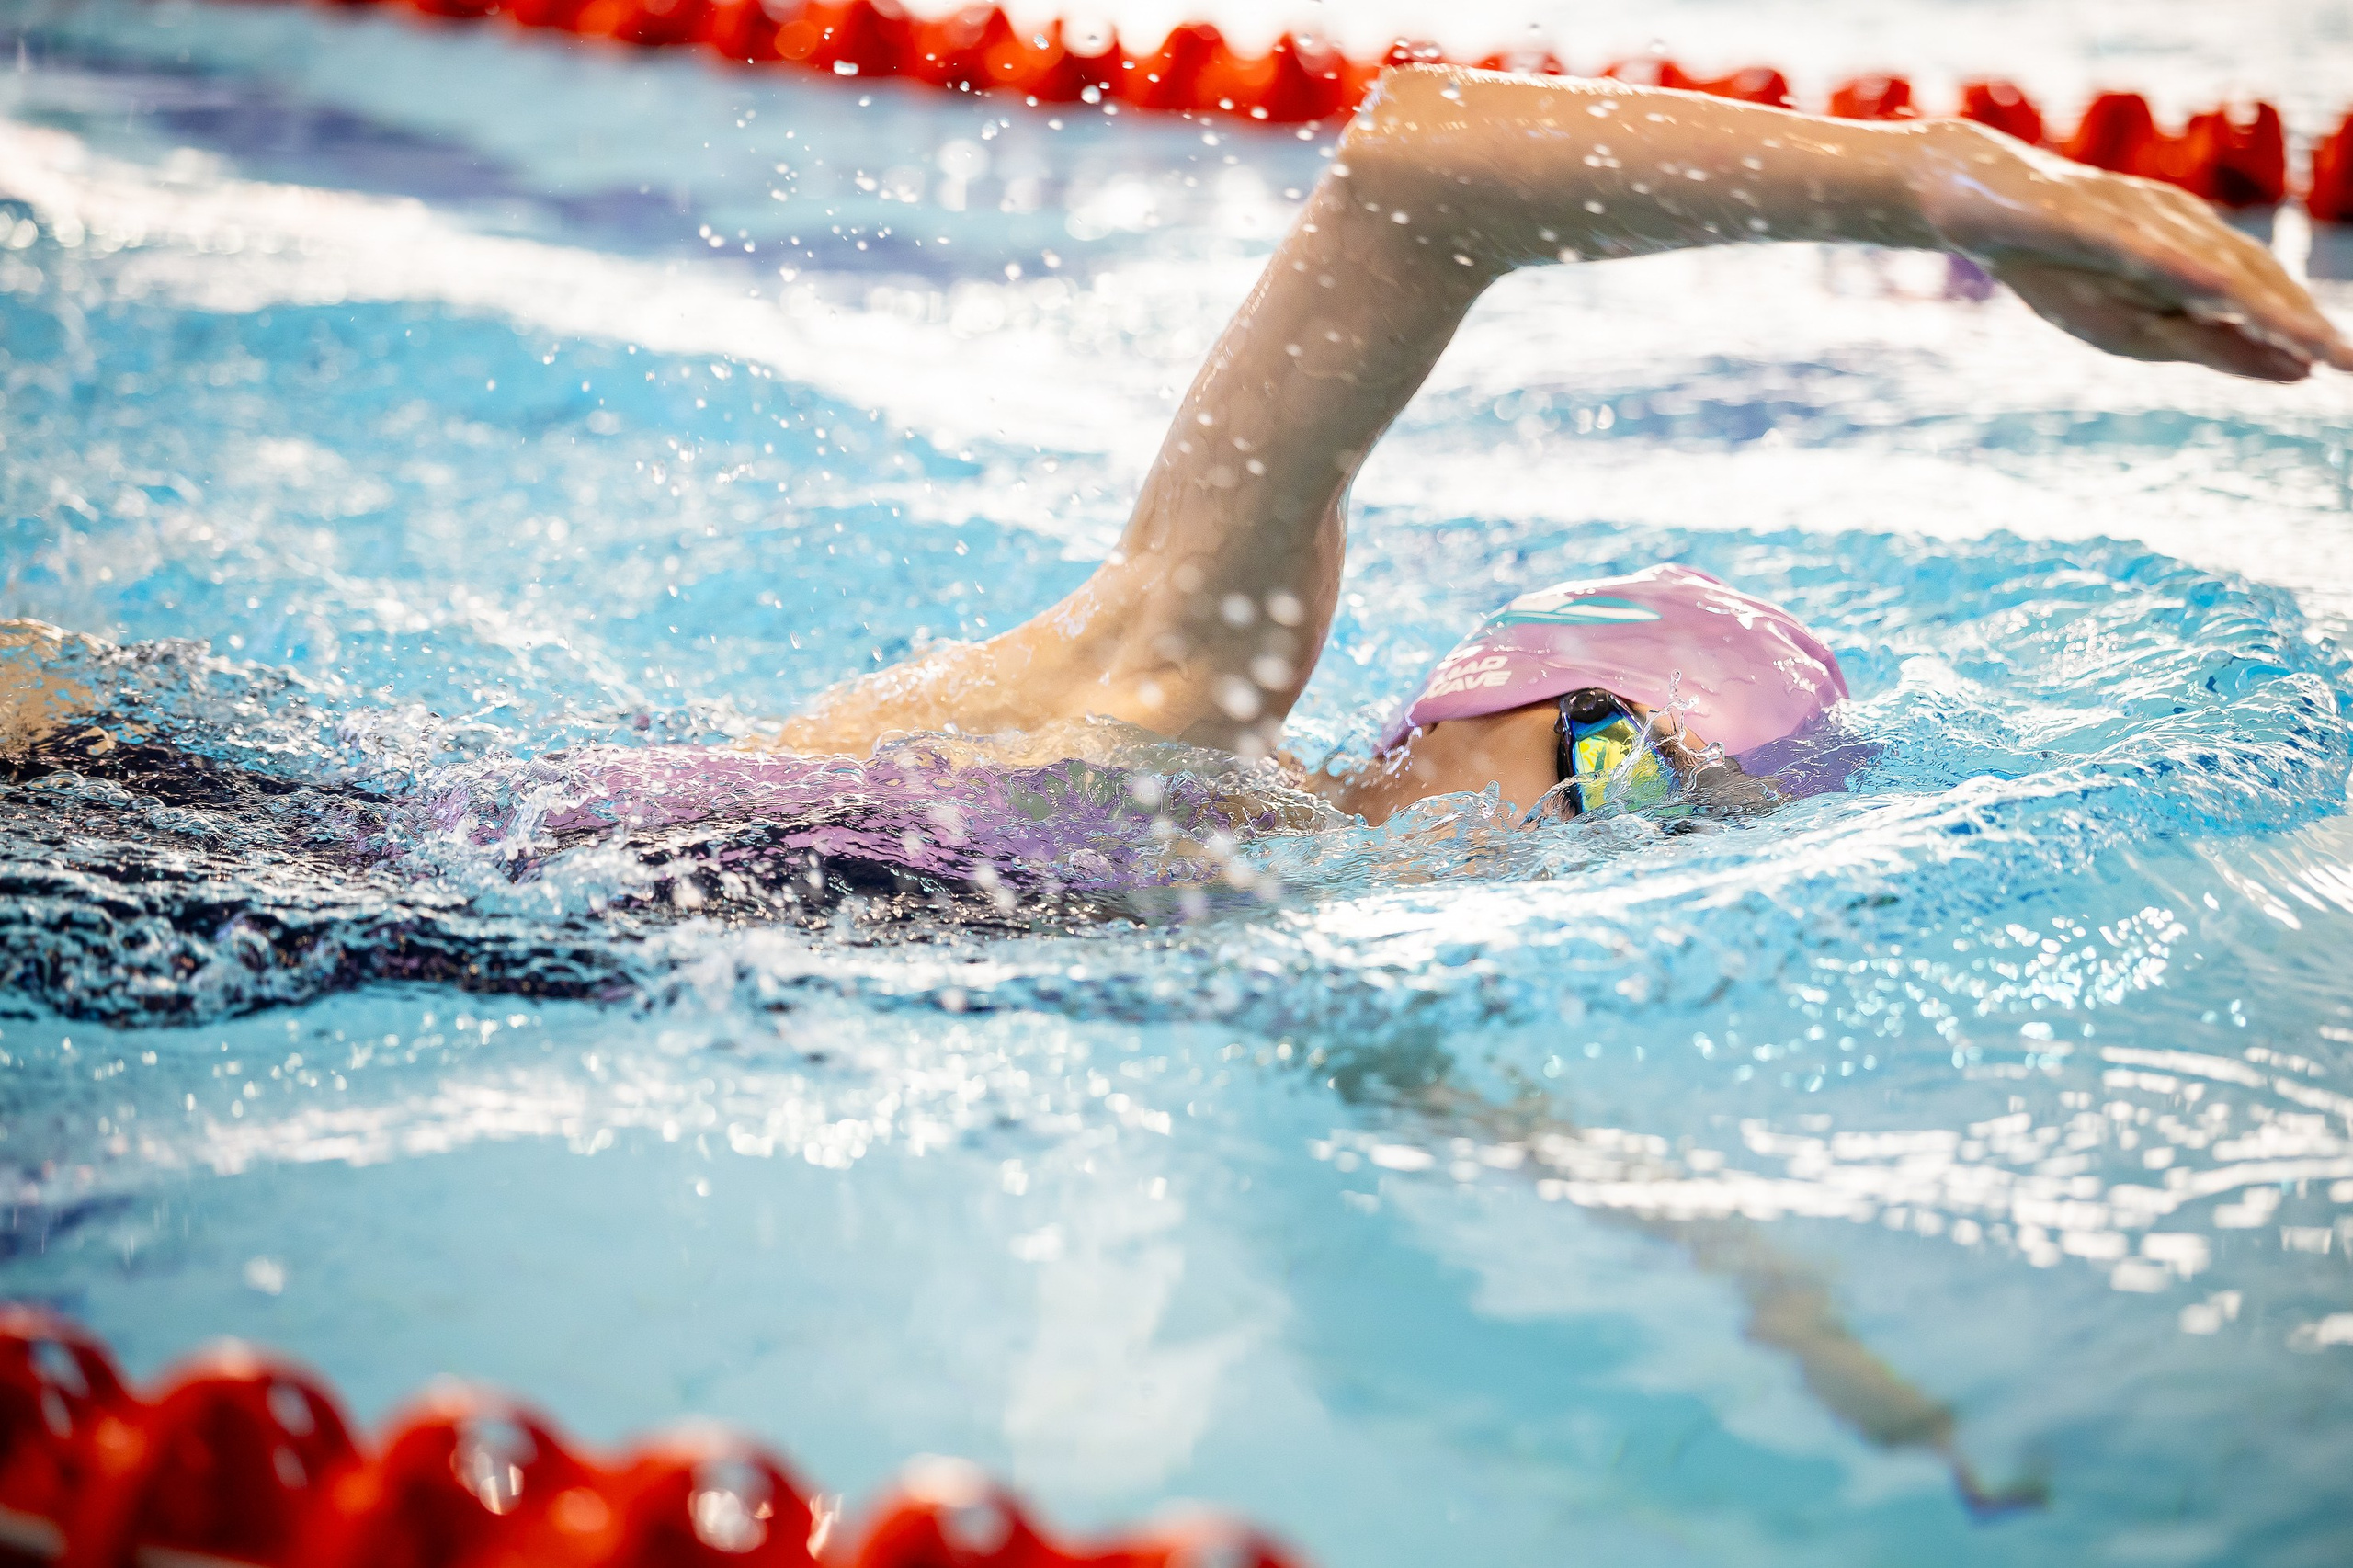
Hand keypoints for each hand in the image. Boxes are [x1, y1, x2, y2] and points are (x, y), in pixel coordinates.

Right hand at [1914, 122, 2352, 381]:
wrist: (1979, 200)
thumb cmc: (2055, 263)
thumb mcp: (2126, 323)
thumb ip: (2202, 339)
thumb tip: (2294, 369)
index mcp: (2190, 260)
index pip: (2258, 299)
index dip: (2299, 333)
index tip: (2345, 367)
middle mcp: (2177, 233)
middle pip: (2248, 279)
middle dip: (2294, 322)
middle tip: (2343, 361)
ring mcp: (2135, 221)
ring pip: (2206, 264)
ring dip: (2260, 301)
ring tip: (2301, 337)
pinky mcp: (2089, 218)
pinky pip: (2141, 247)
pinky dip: (2182, 271)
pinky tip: (2213, 292)